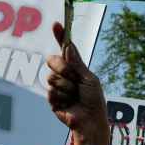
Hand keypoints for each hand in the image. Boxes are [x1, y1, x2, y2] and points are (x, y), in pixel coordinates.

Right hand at [47, 22, 108, 144]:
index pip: (65, 50)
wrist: (90, 120)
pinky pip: (50, 91)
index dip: (60, 37)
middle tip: (74, 78)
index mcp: (75, 68)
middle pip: (52, 60)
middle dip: (62, 68)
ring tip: (75, 96)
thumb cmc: (93, 100)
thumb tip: (68, 45)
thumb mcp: (88, 78)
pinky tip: (69, 105)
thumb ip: (76, 63)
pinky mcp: (52, 99)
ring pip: (51, 77)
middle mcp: (64, 75)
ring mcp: (56, 86)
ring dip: (66, 87)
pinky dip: (62, 97)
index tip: (56, 24)